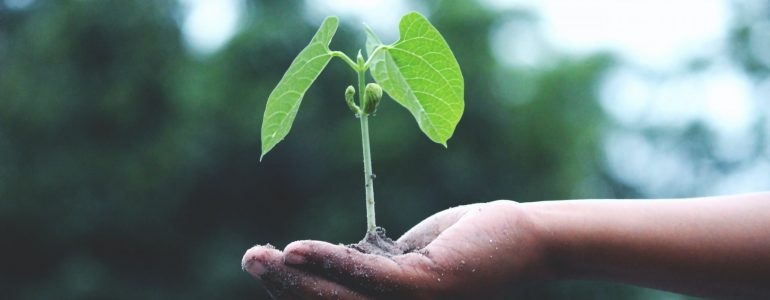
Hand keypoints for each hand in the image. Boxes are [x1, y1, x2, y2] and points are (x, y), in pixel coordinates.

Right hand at [242, 200, 549, 298]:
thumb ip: (376, 266)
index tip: (270, 267)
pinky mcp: (427, 289)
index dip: (297, 293)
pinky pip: (368, 279)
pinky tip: (296, 250)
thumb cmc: (474, 245)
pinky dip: (329, 264)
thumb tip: (334, 261)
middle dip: (284, 288)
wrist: (530, 239)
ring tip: (260, 256)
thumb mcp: (413, 259)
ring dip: (294, 279)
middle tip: (250, 258)